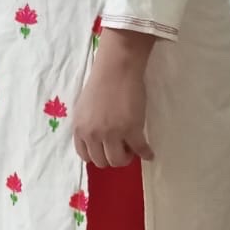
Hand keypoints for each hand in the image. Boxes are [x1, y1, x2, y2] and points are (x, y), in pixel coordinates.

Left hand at [73, 30, 155, 168]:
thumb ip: (88, 125)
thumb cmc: (101, 82)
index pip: (85, 155)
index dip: (97, 155)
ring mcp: (112, 134)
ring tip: (133, 149)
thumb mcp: (85, 108)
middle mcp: (93, 134)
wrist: (117, 68)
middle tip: (122, 149)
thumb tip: (98, 139)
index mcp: (80, 128)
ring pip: (118, 160)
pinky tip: (149, 153)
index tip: (106, 151)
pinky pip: (140, 150)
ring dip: (127, 158)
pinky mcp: (131, 130)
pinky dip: (146, 154)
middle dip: (112, 158)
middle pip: (102, 161)